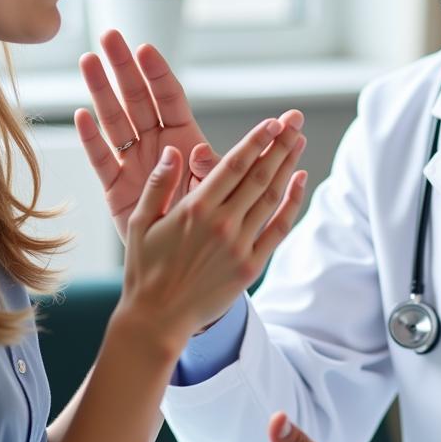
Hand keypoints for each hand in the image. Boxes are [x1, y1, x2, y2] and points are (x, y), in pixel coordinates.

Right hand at [75, 30, 304, 240]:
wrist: (186, 268)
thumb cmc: (210, 225)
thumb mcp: (212, 193)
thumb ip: (205, 169)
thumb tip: (198, 151)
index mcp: (186, 139)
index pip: (170, 99)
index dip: (158, 74)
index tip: (144, 49)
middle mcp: (158, 145)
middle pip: (138, 100)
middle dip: (124, 68)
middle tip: (109, 36)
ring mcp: (135, 165)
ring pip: (116, 122)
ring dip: (102, 92)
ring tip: (88, 61)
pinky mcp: (117, 190)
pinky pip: (103, 161)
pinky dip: (92, 141)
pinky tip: (81, 116)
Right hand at [119, 117, 307, 342]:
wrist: (157, 319)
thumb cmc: (144, 269)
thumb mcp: (141, 222)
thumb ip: (159, 184)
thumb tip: (174, 151)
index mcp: (195, 209)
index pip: (233, 165)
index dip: (256, 141)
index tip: (272, 122)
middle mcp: (222, 224)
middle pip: (260, 175)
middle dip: (280, 145)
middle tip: (296, 121)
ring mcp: (240, 245)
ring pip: (272, 197)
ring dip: (289, 166)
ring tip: (299, 142)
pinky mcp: (251, 265)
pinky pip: (278, 229)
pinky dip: (292, 203)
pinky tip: (299, 181)